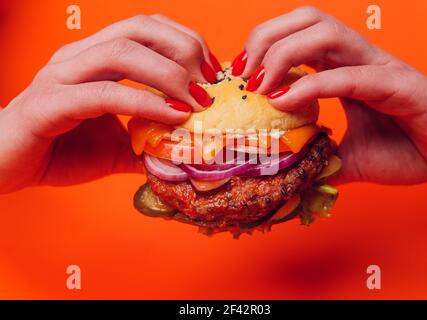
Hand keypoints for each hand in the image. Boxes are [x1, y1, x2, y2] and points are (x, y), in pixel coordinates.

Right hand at [0, 14, 218, 192]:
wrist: (3, 167)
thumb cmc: (58, 150)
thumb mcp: (116, 146)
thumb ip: (148, 143)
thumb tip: (185, 151)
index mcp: (95, 58)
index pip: (147, 29)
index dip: (186, 43)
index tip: (213, 73)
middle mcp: (78, 57)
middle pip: (139, 28)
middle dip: (184, 49)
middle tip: (210, 83)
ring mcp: (61, 76)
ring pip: (122, 52)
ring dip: (169, 74)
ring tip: (198, 101)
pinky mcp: (50, 104)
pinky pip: (105, 94)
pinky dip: (145, 103)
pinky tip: (172, 117)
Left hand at [233, 6, 426, 184]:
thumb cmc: (406, 149)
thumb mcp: (348, 156)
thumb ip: (319, 159)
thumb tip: (289, 174)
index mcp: (345, 67)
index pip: (299, 35)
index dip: (263, 47)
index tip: (239, 77)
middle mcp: (359, 58)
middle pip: (307, 19)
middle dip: (266, 38)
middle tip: (243, 74)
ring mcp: (379, 67)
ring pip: (326, 32)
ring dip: (283, 53)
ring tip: (258, 85)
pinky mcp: (398, 85)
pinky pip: (349, 76)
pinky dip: (312, 85)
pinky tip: (284, 101)